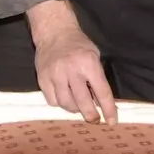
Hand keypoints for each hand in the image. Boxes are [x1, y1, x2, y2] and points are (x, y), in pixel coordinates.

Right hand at [31, 5, 116, 123]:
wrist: (54, 32)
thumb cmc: (79, 45)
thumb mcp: (94, 57)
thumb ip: (98, 79)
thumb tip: (101, 104)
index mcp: (89, 63)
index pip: (102, 92)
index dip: (108, 109)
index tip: (111, 121)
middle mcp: (72, 70)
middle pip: (83, 102)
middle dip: (91, 115)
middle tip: (94, 119)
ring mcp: (55, 75)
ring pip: (66, 104)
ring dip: (74, 109)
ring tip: (78, 105)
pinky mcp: (42, 79)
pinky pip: (52, 101)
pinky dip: (60, 103)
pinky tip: (64, 96)